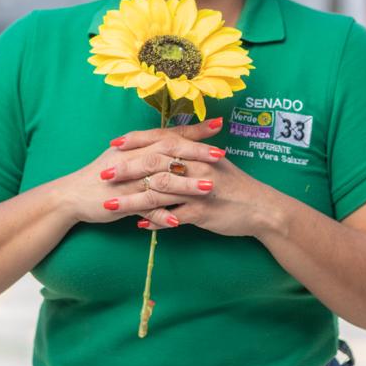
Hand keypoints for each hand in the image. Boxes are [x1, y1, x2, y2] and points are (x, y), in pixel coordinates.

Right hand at [60, 117, 225, 225]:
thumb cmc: (102, 176)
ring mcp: (127, 180)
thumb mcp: (126, 156)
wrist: (71, 195)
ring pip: (160, 179)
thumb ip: (149, 149)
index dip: (194, 131)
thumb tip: (175, 141)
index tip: (218, 126)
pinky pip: (143, 208)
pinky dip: (160, 214)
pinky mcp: (120, 202)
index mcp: (136, 146)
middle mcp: (133, 158)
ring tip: (209, 188)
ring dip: (186, 184)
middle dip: (196, 153)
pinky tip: (177, 221)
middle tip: (221, 155)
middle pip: (168, 152)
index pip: (169, 134)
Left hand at [103, 118, 276, 237]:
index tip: (114, 144)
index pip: (162, 140)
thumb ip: (192, 153)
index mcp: (197, 152)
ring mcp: (199, 190)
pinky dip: (155, 221)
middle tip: (103, 174)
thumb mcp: (215, 163)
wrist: (262, 208)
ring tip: (110, 204)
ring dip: (132, 199)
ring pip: (159, 192)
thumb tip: (170, 147)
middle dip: (126, 169)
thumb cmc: (236, 186)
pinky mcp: (203, 212)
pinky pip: (174, 216)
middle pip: (155, 164)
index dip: (137, 141)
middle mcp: (197, 166)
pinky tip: (139, 225)